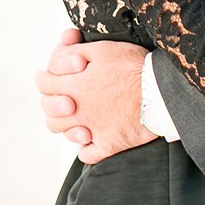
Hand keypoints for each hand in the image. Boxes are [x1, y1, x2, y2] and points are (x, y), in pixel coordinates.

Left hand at [34, 29, 156, 163]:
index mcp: (74, 86)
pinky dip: (87, 149)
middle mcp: (79, 110)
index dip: (44, 79)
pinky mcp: (110, 144)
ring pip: (67, 134)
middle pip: (51, 114)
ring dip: (68, 127)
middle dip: (53, 105)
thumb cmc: (132, 66)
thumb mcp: (101, 49)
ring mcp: (93, 130)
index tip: (48, 78)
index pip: (44, 85)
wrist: (160, 90)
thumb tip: (59, 52)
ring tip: (78, 120)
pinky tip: (91, 139)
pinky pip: (89, 154)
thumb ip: (73, 52)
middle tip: (65, 101)